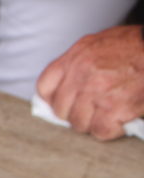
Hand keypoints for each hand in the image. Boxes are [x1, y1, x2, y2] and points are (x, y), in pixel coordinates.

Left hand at [37, 25, 143, 140]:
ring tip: (113, 109)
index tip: (66, 104)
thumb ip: (80, 63)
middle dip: (78, 113)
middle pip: (61, 110)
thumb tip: (64, 87)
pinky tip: (123, 117)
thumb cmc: (139, 47)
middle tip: (98, 108)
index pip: (45, 86)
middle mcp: (82, 73)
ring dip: (96, 122)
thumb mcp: (102, 44)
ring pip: (79, 123)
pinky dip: (113, 129)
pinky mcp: (112, 108)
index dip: (55, 99)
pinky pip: (100, 131)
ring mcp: (96, 91)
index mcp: (77, 55)